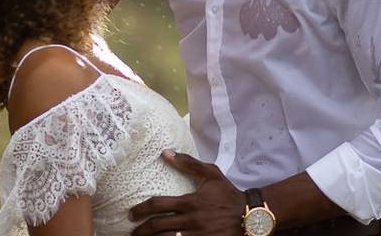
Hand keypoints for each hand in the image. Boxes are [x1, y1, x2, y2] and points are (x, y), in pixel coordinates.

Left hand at [130, 150, 245, 235]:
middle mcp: (191, 220)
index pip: (158, 205)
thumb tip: (165, 153)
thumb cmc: (227, 194)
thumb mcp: (211, 174)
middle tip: (132, 232)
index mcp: (190, 202)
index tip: (132, 213)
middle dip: (141, 231)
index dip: (141, 210)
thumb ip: (188, 164)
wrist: (249, 216)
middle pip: (158, 227)